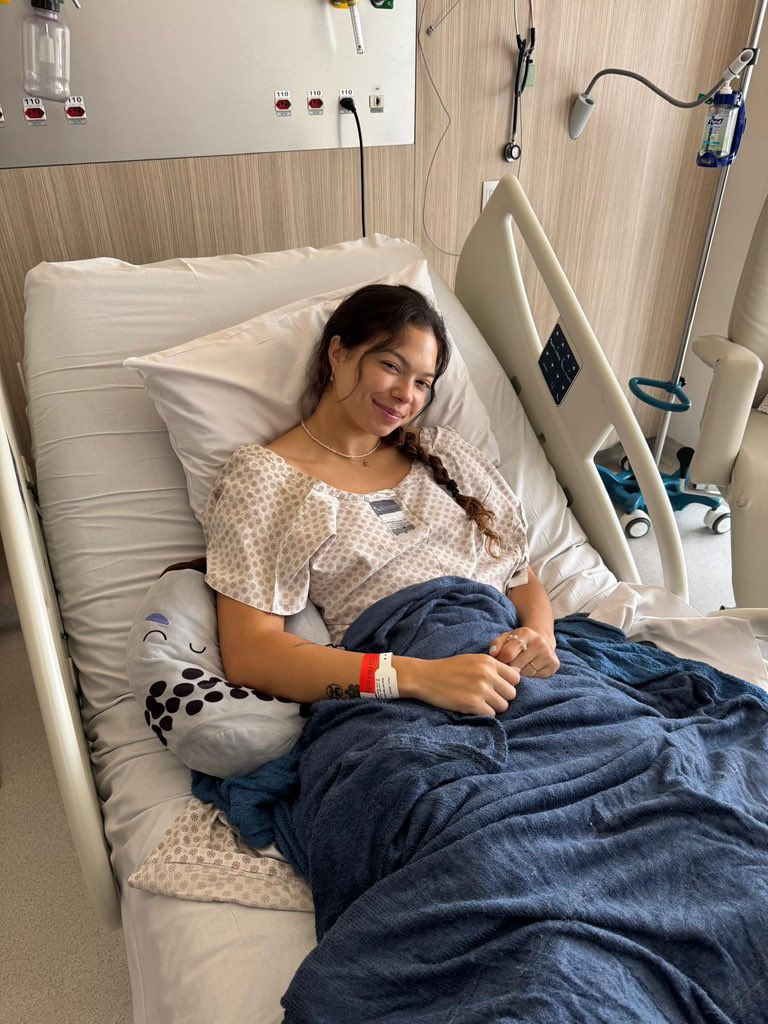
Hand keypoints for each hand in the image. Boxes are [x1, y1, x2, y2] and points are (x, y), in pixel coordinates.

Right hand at [403, 654, 519, 716]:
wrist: (424, 677)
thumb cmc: (449, 669)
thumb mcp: (473, 660)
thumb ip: (494, 667)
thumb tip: (518, 673)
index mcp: (488, 662)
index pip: (515, 678)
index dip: (507, 685)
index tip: (496, 688)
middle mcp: (487, 674)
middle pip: (511, 694)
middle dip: (501, 698)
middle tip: (486, 698)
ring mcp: (480, 689)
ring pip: (503, 706)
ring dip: (492, 707)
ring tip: (478, 703)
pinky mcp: (472, 704)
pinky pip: (491, 715)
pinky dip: (483, 714)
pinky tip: (472, 708)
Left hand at [488, 627, 559, 678]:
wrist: (541, 640)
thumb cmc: (518, 641)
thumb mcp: (505, 638)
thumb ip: (496, 644)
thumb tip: (493, 654)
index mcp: (525, 633)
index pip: (508, 654)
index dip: (501, 660)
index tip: (502, 660)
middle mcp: (539, 642)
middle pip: (517, 666)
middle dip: (511, 667)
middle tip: (511, 663)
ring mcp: (548, 654)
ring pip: (526, 674)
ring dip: (521, 673)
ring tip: (521, 665)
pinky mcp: (554, 664)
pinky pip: (536, 678)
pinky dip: (531, 676)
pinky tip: (531, 667)